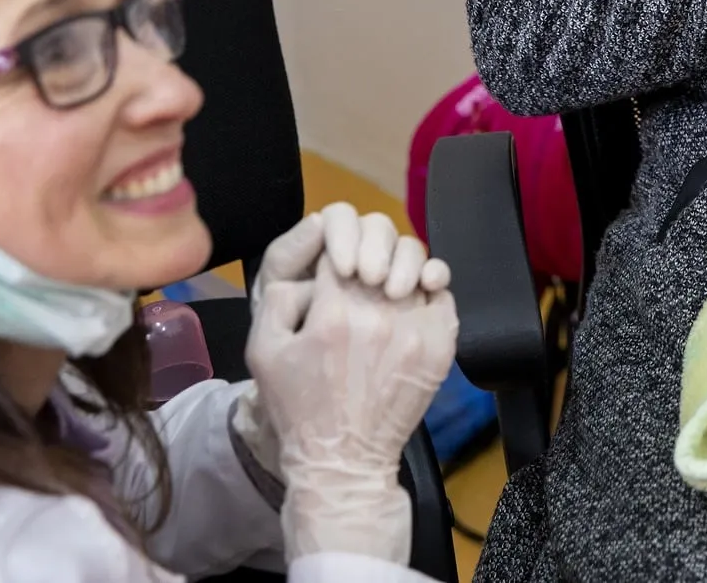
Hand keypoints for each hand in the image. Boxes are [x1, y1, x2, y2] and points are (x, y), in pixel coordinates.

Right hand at [240, 206, 453, 561]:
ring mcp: (416, 330)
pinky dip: (430, 288)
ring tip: (386, 287)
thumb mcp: (263, 350)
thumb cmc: (298, 408)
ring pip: (416, 265)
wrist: (343, 459)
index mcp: (332, 313)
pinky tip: (413, 300)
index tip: (335, 268)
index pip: (339, 248)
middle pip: (382, 249)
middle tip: (362, 275)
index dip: (335, 251)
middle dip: (369, 253)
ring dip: (400, 267)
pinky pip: (443, 294)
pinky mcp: (441, 346)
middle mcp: (379, 315)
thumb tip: (313, 268)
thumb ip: (279, 296)